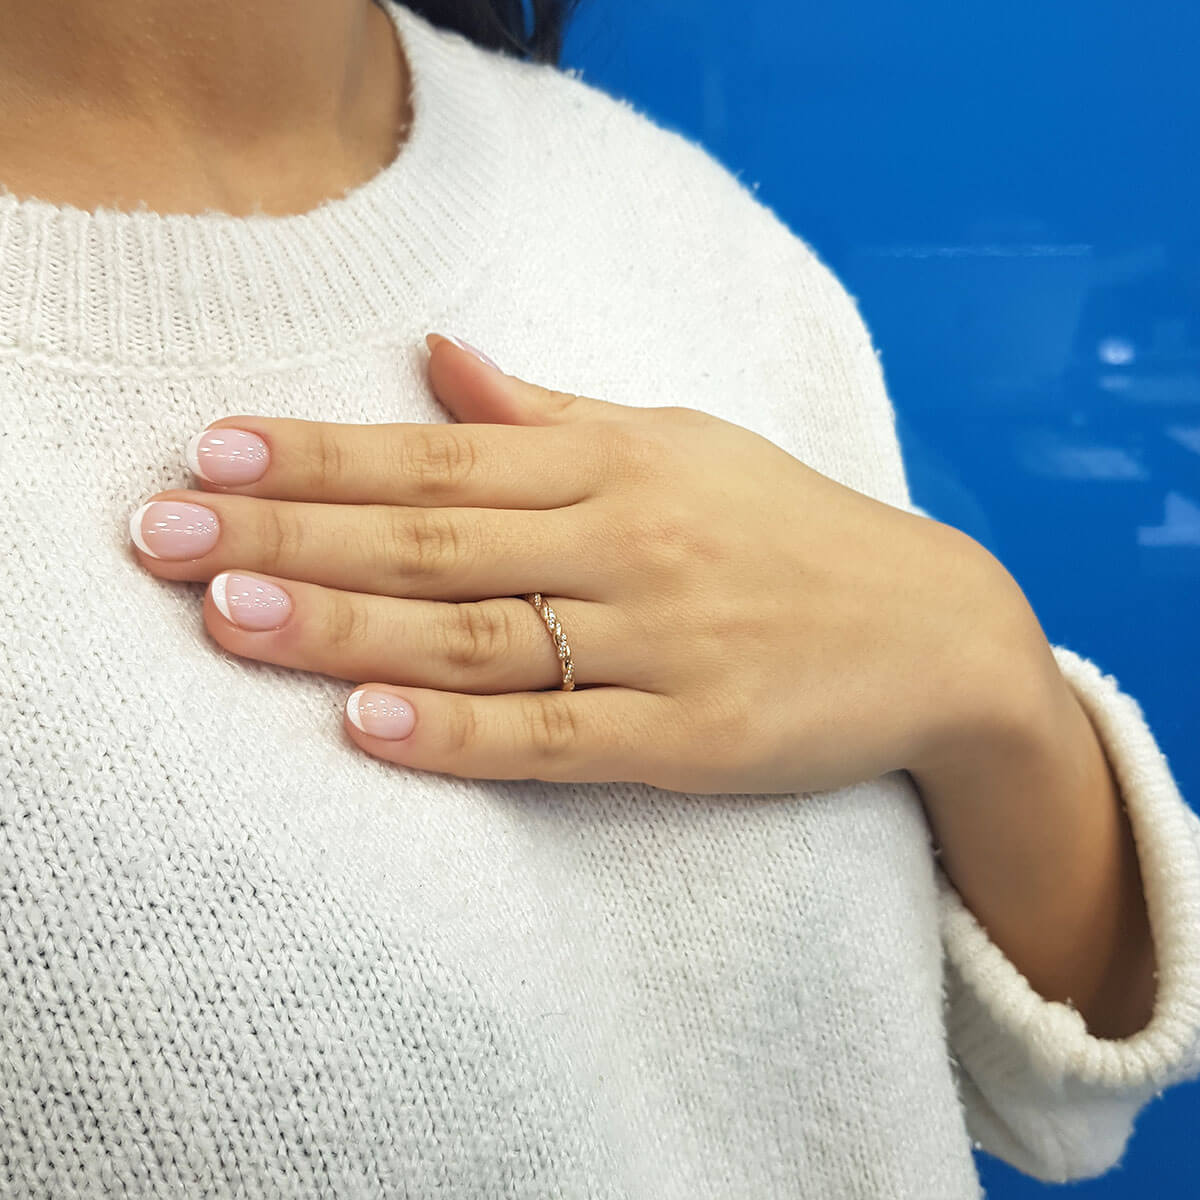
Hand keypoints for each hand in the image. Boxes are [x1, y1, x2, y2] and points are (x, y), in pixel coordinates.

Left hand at [129, 333, 1011, 793]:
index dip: (320, 452)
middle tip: (163, 537)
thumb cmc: (791, 532)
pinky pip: (556, 734)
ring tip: (228, 616)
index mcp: (620, 463)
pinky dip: (459, 729)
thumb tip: (440, 356)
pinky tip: (367, 722)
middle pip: (434, 536)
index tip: (211, 453)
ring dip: (345, 624)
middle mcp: (630, 539)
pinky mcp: (693, 736)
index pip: (440, 452)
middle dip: (292, 533)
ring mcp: (663, 641)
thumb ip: (553, 414)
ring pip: (476, 632)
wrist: (937, 629)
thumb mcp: (679, 446)